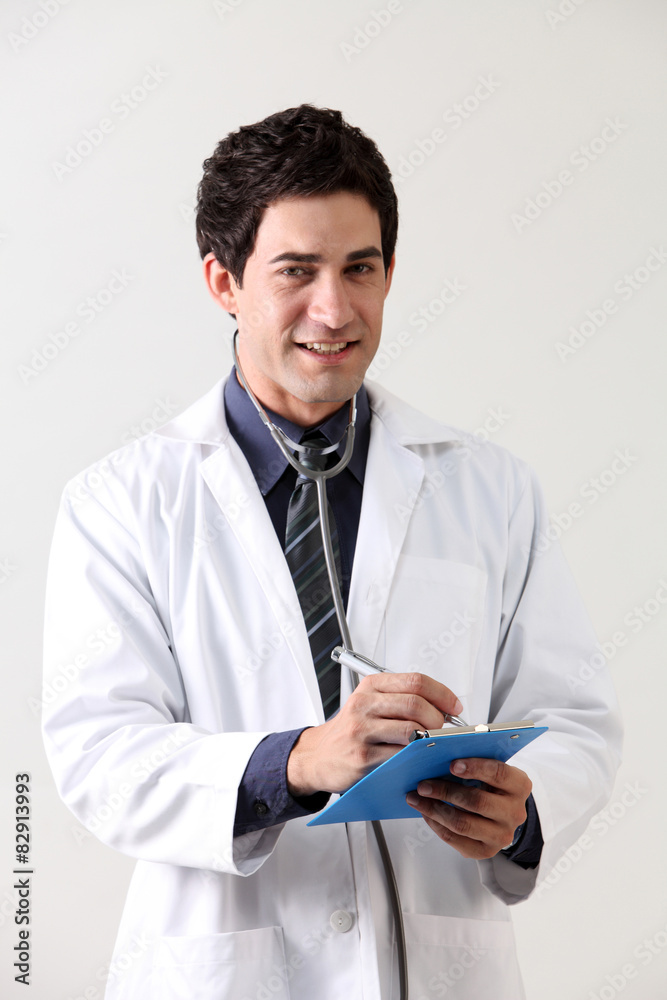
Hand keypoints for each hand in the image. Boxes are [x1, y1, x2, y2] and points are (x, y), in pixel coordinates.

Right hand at [286, 672, 462, 796]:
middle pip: (415, 703)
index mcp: (371, 686)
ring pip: (410, 729)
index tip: (454, 706)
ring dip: (430, 738)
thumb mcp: (371, 704)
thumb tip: (444, 708)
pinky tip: (419, 758)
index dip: (442, 693)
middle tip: (444, 729)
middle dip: (438, 717)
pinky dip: (416, 757)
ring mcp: (362, 730)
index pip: (415, 681)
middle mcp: (364, 704)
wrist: (319, 756)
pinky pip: (400, 755)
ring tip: (433, 743)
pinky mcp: (363, 756)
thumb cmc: (351, 730)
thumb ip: (402, 700)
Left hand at [406, 758, 531, 859]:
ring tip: (416, 798)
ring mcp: (502, 835)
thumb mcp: (490, 770)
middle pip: (476, 801)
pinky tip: (426, 813)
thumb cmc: (491, 786)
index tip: (452, 765)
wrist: (502, 815)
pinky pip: (456, 839)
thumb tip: (438, 759)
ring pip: (462, 823)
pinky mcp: (486, 851)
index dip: (475, 768)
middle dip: (445, 791)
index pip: (498, 773)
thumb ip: (473, 764)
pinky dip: (436, 824)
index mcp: (519, 785)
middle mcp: (515, 812)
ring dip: (434, 809)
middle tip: (422, 785)